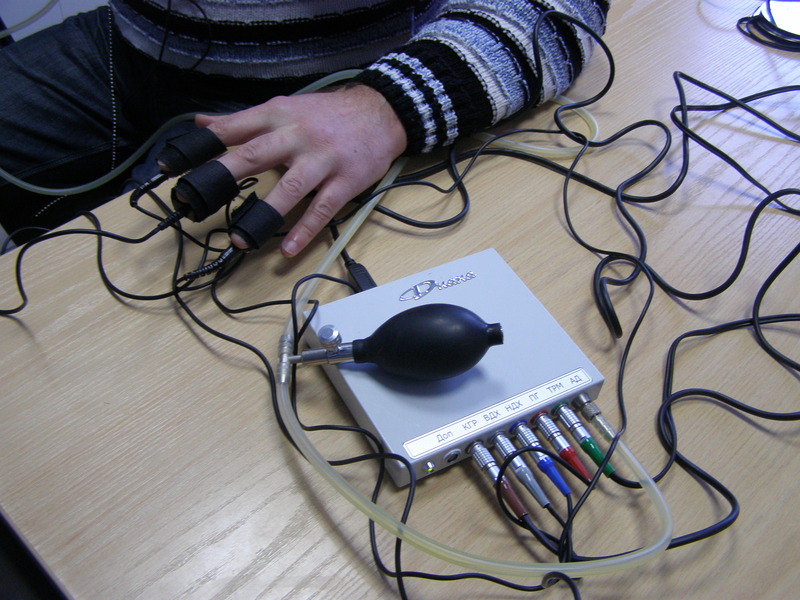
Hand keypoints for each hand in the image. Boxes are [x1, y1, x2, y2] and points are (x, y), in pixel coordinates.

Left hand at [195, 84, 406, 256]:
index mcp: (277, 115)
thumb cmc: (328, 114)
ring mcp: (322, 160)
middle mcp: (297, 136)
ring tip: (241, 240)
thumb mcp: (285, 106)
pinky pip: (322, 209)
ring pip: (291, 188)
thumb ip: (244, 119)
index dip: (200, 146)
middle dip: (224, 177)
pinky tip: (287, 249)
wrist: (381, 112)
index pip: (232, 129)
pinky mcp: (345, 181)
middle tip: (197, 201)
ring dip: (264, 215)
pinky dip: (305, 231)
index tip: (171, 167)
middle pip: (255, 155)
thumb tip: (204, 123)